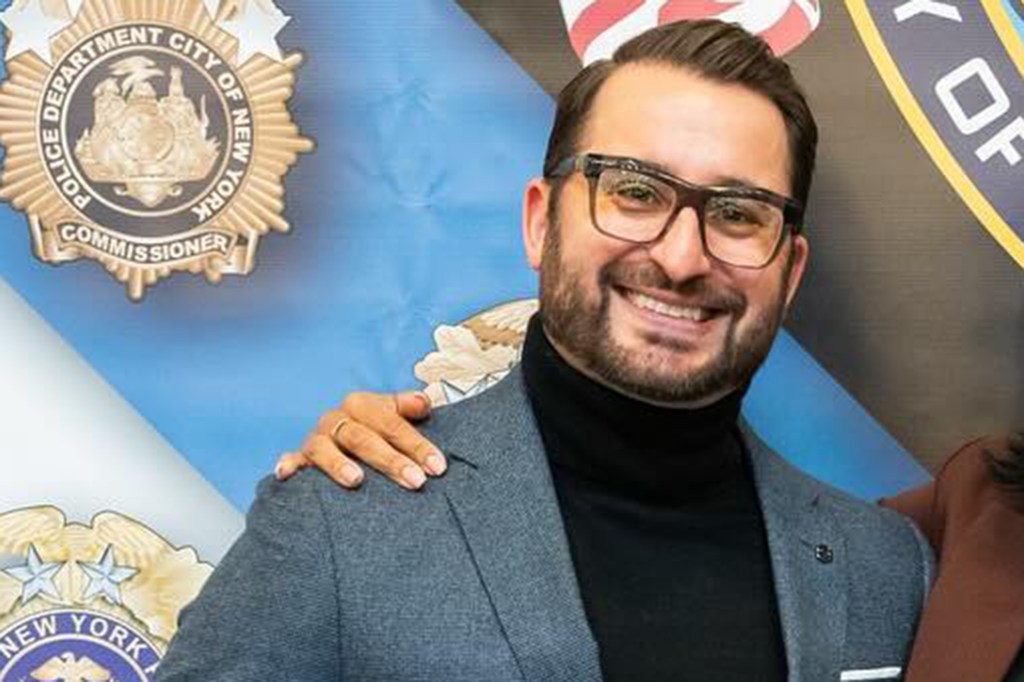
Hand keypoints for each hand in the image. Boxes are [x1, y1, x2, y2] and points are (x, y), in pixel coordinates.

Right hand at [275, 391, 443, 490]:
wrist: (343, 438)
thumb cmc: (375, 430)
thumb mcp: (393, 414)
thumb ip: (409, 407)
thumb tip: (424, 403)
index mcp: (362, 405)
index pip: (392, 423)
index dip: (417, 444)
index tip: (438, 467)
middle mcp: (337, 419)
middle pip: (363, 438)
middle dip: (391, 460)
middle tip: (416, 481)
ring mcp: (316, 439)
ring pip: (324, 449)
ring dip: (338, 463)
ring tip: (356, 480)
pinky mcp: (299, 459)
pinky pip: (292, 461)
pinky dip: (288, 466)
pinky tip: (286, 475)